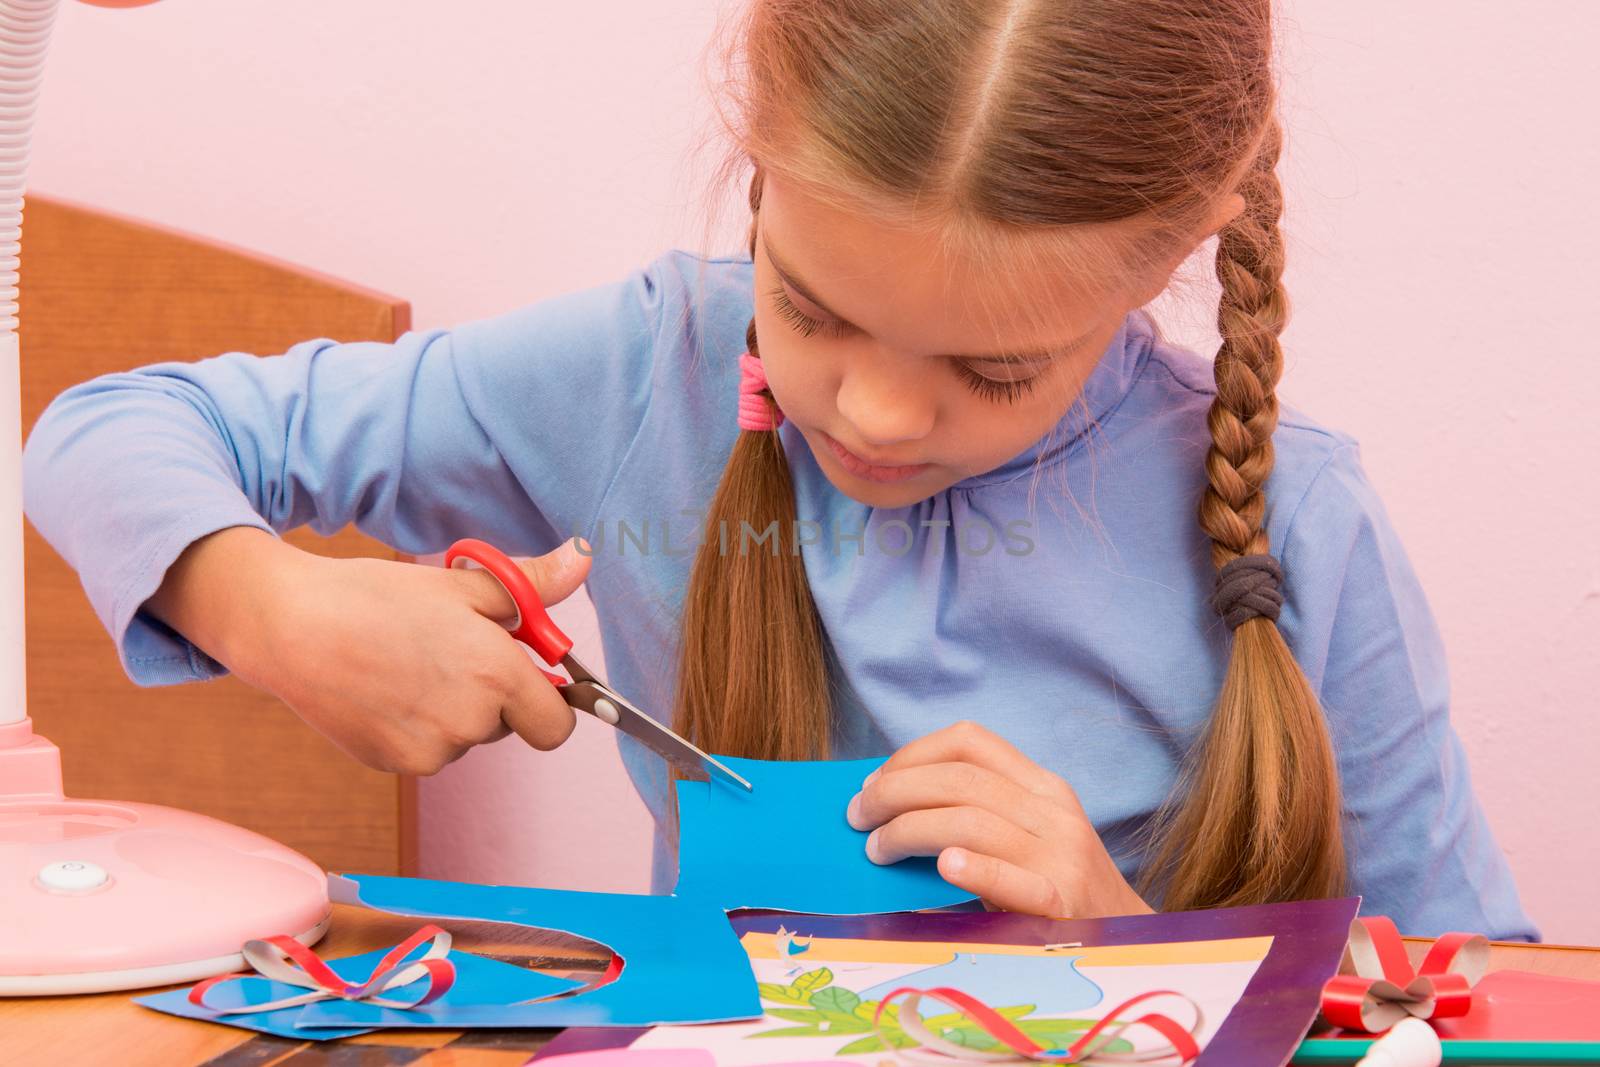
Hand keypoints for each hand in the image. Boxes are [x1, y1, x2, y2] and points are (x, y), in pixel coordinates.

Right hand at [147, 527, 591, 774]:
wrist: (290, 626)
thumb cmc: (376, 598)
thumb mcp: (463, 582)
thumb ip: (533, 584)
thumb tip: (582, 558)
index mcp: (497, 676)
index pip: (558, 726)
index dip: (549, 701)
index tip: (529, 674)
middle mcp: (469, 724)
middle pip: (510, 725)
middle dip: (496, 695)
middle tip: (453, 650)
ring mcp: (429, 752)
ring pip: (466, 736)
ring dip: (454, 709)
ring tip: (409, 663)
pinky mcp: (392, 765)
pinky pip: (427, 750)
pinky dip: (417, 725)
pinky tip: (385, 688)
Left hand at [846, 721, 1153, 917]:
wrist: (1129, 945)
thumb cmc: (1057, 892)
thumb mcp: (1029, 837)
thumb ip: (977, 814)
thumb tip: (886, 807)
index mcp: (1042, 787)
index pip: (970, 741)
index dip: (912, 753)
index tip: (873, 781)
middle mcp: (1053, 812)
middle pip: (960, 779)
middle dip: (895, 791)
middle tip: (858, 817)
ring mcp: (1061, 856)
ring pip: (972, 820)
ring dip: (910, 829)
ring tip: (877, 849)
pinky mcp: (1063, 903)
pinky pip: (1011, 877)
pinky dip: (974, 867)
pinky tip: (944, 866)